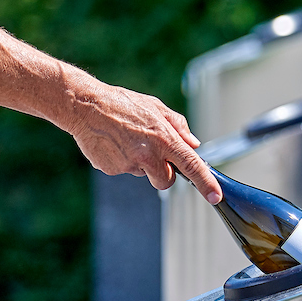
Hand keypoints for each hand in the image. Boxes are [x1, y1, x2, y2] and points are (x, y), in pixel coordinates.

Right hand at [64, 81, 221, 203]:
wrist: (86, 106)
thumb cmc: (122, 104)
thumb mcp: (156, 107)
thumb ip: (179, 126)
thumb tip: (194, 144)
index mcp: (164, 139)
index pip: (192, 165)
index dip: (206, 183)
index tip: (215, 196)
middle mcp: (149, 154)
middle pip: (166, 181)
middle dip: (163, 173)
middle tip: (152, 153)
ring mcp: (129, 164)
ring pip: (144, 174)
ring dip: (141, 164)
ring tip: (128, 141)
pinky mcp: (112, 169)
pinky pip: (123, 170)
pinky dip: (121, 161)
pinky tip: (113, 144)